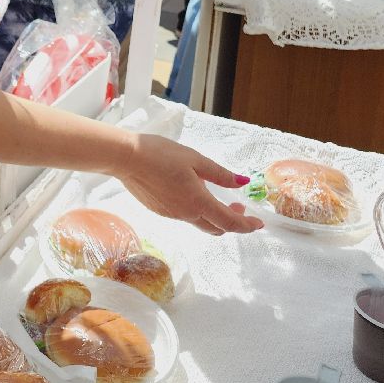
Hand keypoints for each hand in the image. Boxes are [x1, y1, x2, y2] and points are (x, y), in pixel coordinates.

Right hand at [117, 133, 264, 235]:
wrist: (125, 158)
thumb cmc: (160, 154)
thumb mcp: (195, 159)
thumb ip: (220, 174)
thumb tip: (242, 182)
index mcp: (198, 202)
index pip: (230, 222)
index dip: (247, 225)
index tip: (258, 223)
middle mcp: (186, 214)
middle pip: (216, 228)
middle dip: (232, 221)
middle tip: (237, 206)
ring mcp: (171, 214)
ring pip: (200, 222)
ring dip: (213, 215)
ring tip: (213, 193)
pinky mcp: (160, 210)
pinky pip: (184, 216)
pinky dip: (196, 210)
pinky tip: (190, 190)